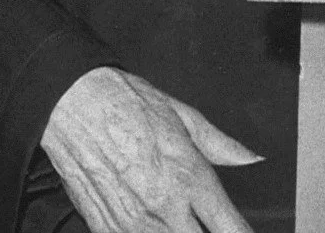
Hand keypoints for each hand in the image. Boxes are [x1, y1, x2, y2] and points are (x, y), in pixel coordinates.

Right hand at [40, 66, 260, 232]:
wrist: (72, 105)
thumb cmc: (126, 104)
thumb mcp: (182, 116)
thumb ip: (221, 145)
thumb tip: (252, 159)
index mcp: (190, 178)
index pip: (231, 228)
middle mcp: (165, 208)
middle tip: (208, 223)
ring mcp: (135, 225)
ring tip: (178, 219)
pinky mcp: (107, 231)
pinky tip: (153, 221)